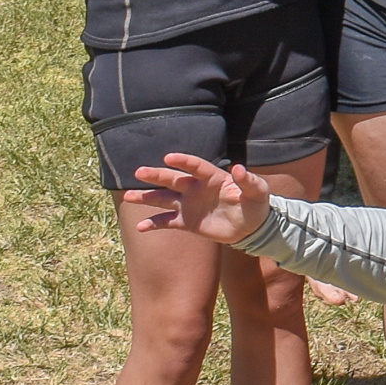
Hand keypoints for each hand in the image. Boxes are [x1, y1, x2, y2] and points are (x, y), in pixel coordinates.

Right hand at [128, 152, 273, 245]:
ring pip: (164, 199)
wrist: (252, 226)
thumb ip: (248, 180)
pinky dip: (154, 224)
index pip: (196, 166)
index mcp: (213, 177)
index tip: (168, 157)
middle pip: (173, 180)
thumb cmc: (256, 203)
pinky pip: (167, 222)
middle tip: (139, 172)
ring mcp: (189, 204)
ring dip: (147, 197)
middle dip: (157, 176)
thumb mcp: (258, 191)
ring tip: (127, 196)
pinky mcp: (187, 221)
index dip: (183, 162)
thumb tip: (238, 168)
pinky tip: (140, 227)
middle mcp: (196, 188)